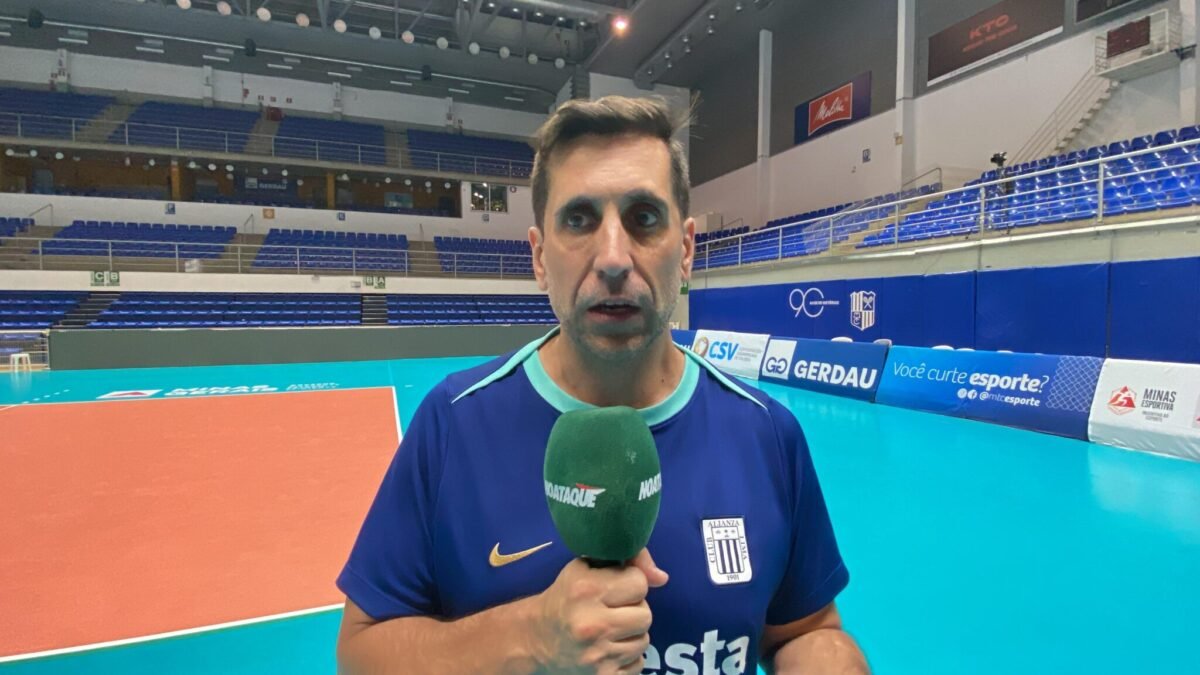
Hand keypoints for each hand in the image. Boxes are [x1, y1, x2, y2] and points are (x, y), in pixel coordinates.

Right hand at [528, 549, 668, 673]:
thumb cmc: (564, 599)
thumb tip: (663, 577)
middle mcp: (593, 624)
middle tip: (612, 611)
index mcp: (586, 590)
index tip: (615, 588)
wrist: (534, 642)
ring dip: (630, 635)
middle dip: (632, 610)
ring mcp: (598, 656)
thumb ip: (627, 561)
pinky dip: (626, 657)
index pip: (639, 582)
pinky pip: (637, 664)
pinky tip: (607, 651)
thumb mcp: (584, 569)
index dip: (630, 583)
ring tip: (609, 632)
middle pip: (645, 614)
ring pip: (644, 640)